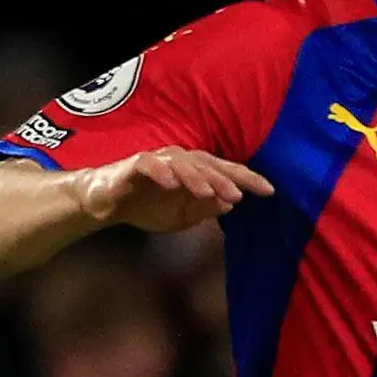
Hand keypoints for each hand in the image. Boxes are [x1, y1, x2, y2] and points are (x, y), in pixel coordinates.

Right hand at [75, 149, 273, 234]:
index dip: (248, 179)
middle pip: (207, 164)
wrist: (107, 203)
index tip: (269, 192)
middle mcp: (180, 160)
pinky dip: (161, 172)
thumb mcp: (181, 216)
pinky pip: (149, 164)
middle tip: (239, 196)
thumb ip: (204, 210)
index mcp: (195, 171)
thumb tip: (230, 204)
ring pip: (181, 163)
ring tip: (208, 194)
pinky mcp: (134, 165)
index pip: (225, 171)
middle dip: (224, 180)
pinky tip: (171, 185)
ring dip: (196, 177)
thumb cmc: (147, 205)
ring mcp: (158, 160)